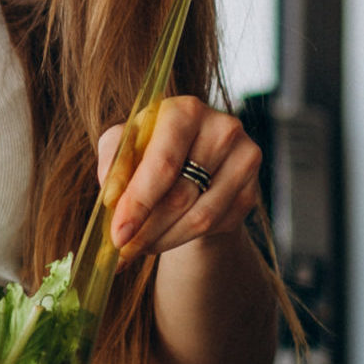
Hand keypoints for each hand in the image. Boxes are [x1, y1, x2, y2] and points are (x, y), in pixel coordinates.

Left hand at [95, 95, 260, 257]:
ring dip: (162, 239)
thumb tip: (112, 199)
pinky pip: (215, 226)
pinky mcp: (251, 190)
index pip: (163, 164)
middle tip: (121, 251)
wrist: (191, 159)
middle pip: (180, 195)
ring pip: (199, 218)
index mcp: (185, 111)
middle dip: (145, 229)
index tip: (117, 235)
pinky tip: (160, 239)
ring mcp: (244, 160)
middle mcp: (222, 129)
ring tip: (136, 248)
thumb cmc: (149, 148)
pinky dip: (181, 239)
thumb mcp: (123, 146)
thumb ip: (113, 165)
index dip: (138, 202)